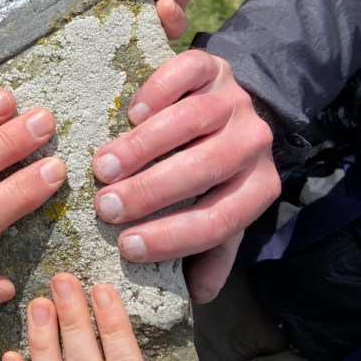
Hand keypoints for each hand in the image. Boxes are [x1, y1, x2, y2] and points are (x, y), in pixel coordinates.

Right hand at [92, 50, 279, 301]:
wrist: (240, 99)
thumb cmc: (218, 168)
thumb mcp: (223, 207)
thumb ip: (213, 247)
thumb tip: (197, 295)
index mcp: (258, 187)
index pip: (218, 220)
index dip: (173, 237)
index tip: (127, 248)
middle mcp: (253, 142)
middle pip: (204, 168)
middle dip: (151, 191)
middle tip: (105, 206)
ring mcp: (234, 99)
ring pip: (192, 120)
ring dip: (143, 146)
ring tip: (102, 166)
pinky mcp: (213, 66)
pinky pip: (189, 72)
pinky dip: (159, 91)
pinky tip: (132, 113)